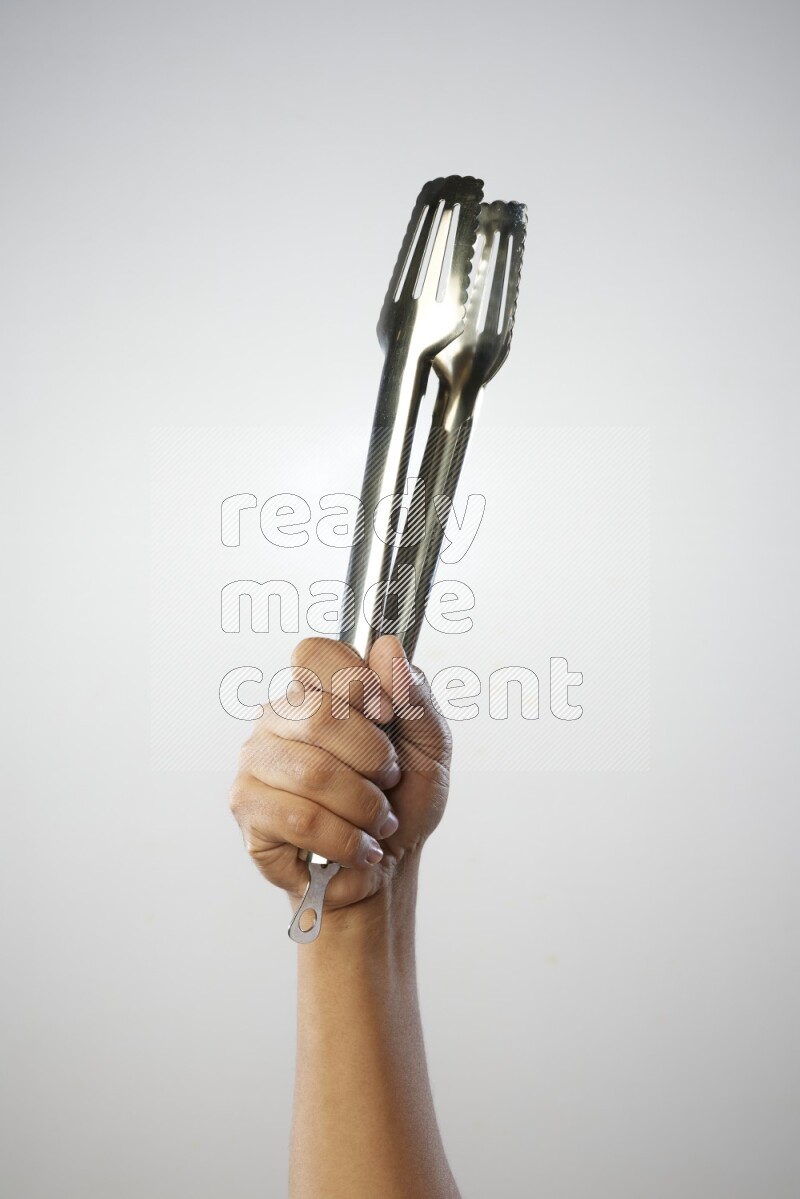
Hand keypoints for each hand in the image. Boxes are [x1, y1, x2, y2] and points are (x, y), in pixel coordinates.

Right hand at [229, 635, 451, 912]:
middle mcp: (277, 718)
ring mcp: (256, 761)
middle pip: (319, 715)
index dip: (357, 681)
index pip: (314, 654)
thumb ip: (414, 694)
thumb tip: (388, 649)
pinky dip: (345, 840)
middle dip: (373, 757)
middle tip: (388, 781)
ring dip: (364, 807)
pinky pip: (301, 820)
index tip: (388, 714)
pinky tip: (356, 847)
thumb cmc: (402, 800)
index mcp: (317, 691)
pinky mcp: (247, 808)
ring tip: (377, 822)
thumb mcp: (429, 745)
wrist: (387, 867)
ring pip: (313, 774)